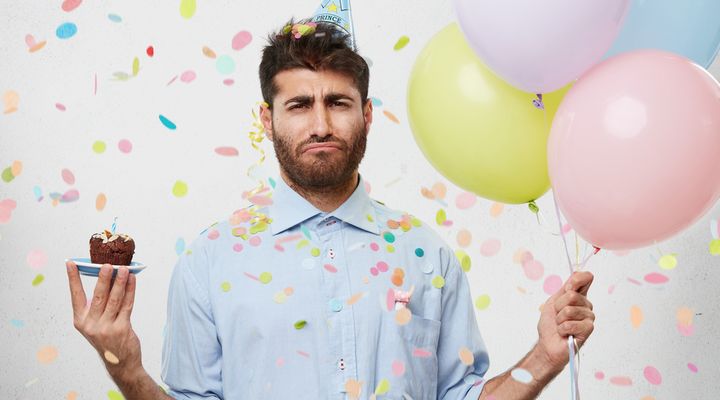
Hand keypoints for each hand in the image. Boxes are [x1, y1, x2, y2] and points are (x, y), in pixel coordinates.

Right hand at [66, 261, 142, 380]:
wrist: (120, 362)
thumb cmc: (107, 339)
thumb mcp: (95, 323)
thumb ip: (98, 305)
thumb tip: (107, 278)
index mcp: (80, 321)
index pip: (75, 295)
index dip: (73, 278)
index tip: (71, 263)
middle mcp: (91, 324)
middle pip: (98, 296)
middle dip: (103, 278)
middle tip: (107, 264)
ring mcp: (106, 327)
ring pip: (114, 299)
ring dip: (120, 282)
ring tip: (124, 269)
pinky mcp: (121, 328)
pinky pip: (127, 305)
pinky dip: (130, 290)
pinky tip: (132, 280)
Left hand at [536, 271, 594, 367]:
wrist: (548, 343)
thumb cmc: (550, 324)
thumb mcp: (553, 301)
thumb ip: (566, 288)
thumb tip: (578, 274)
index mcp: (579, 296)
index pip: (586, 278)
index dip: (576, 280)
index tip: (567, 289)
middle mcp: (586, 305)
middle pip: (571, 295)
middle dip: (558, 306)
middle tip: (558, 316)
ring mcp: (589, 317)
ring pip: (569, 310)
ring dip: (559, 320)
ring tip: (561, 326)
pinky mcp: (588, 329)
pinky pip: (570, 324)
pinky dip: (562, 329)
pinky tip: (565, 333)